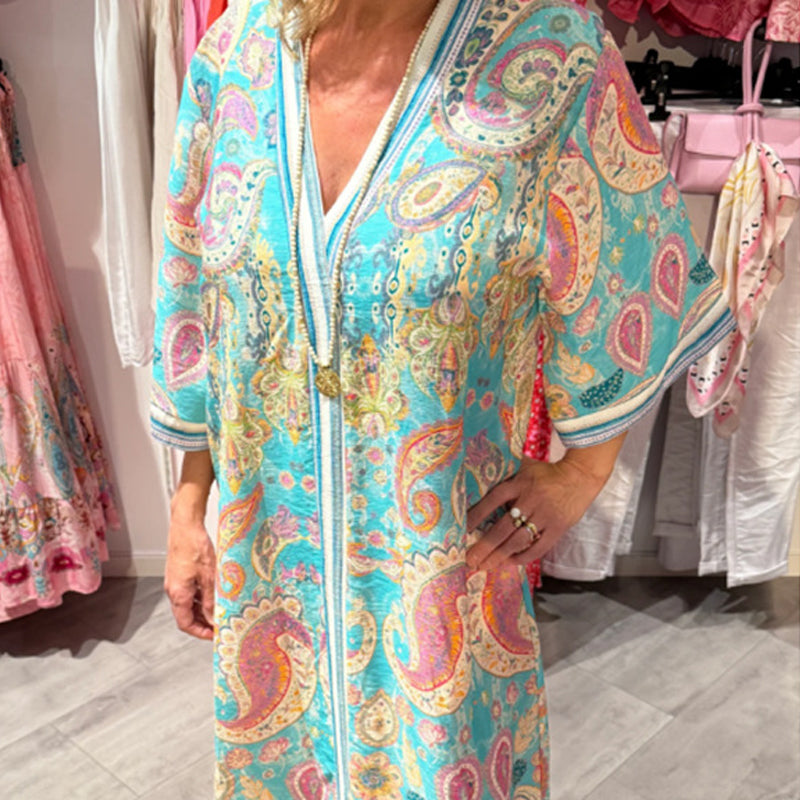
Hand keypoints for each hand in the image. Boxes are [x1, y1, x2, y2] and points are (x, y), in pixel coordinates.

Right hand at [164, 504, 214, 639]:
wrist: (185, 524)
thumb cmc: (194, 545)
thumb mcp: (209, 576)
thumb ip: (211, 600)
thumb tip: (213, 619)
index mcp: (178, 593)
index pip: (185, 623)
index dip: (199, 632)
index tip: (213, 635)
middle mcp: (173, 589)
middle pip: (186, 614)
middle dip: (203, 622)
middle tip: (219, 624)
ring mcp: (175, 580)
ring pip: (188, 602)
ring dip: (202, 609)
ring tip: (220, 609)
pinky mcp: (179, 572)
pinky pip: (189, 590)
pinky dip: (200, 596)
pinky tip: (214, 593)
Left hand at [465, 456, 608, 571]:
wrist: (580, 476)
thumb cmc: (547, 473)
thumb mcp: (525, 468)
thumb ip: (506, 476)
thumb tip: (479, 480)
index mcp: (519, 484)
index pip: (493, 500)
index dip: (477, 515)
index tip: (462, 529)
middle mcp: (530, 500)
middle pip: (503, 527)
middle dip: (485, 545)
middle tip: (470, 559)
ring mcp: (545, 515)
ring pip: (518, 541)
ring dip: (499, 555)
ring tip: (485, 566)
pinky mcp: (558, 527)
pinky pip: (538, 547)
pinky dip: (523, 557)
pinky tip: (509, 563)